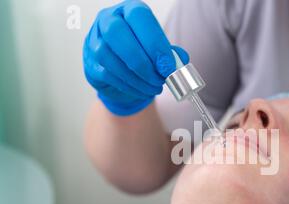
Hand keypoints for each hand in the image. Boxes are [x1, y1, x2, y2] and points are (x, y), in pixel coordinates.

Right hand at [83, 0, 188, 115]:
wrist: (122, 74)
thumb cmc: (142, 55)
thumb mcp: (159, 50)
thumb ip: (171, 53)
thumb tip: (180, 60)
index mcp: (128, 10)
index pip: (139, 16)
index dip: (154, 40)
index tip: (168, 64)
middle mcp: (107, 20)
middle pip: (116, 32)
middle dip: (142, 60)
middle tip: (160, 78)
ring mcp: (94, 41)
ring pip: (109, 57)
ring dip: (137, 77)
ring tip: (155, 87)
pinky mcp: (90, 64)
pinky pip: (107, 74)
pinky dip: (129, 85)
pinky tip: (143, 90)